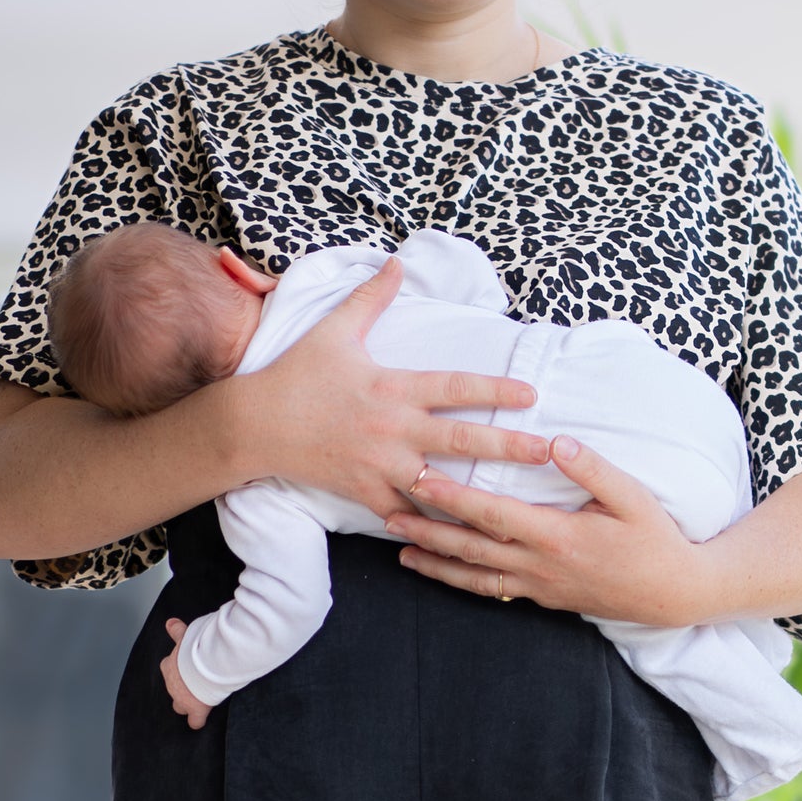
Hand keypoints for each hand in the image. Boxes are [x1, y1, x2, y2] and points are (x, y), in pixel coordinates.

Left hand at [161, 617, 213, 730]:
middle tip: (193, 685)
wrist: (206, 663)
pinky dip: (197, 721)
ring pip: (180, 706)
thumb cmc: (197, 648)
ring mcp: (183, 700)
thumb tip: (170, 622)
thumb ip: (177, 630)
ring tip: (197, 701)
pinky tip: (199, 721)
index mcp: (170, 666)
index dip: (178, 671)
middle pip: (173, 690)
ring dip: (186, 704)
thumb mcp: (185, 635)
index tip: (186, 670)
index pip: (169, 669)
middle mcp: (172, 685)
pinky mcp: (195, 710)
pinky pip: (194, 721)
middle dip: (181, 689)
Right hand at [235, 254, 552, 519]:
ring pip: (439, 486)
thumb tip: (397, 262)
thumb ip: (371, 298)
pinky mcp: (363, 492)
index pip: (455, 388)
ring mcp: (379, 465)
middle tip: (547, 452)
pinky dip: (431, 525)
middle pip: (460, 441)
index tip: (532, 395)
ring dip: (479, 497)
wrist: (254, 425)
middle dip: (507, 446)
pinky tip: (463, 538)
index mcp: (392, 388)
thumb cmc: (297, 374)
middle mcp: (392, 429)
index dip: (495, 391)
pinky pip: (404, 514)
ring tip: (517, 507)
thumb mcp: (335, 330)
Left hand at [382, 434, 712, 627]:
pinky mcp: (543, 599)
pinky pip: (492, 592)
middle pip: (471, 548)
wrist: (674, 594)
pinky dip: (461, 582)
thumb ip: (593, 470)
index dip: (453, 498)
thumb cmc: (656, 540)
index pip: (492, 514)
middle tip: (387, 517)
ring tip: (400, 550)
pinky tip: (442, 573)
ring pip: (474, 577)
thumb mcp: (633, 498)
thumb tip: (557, 441)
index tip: (419, 480)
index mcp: (558, 537)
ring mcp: (539, 588)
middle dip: (427, 531)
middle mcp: (540, 566)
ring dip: (435, 562)